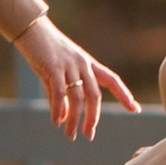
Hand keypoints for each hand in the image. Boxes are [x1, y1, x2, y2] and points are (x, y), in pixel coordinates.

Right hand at [16, 15, 138, 141]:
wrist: (30, 29)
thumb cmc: (44, 51)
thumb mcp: (58, 72)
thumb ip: (63, 94)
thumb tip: (64, 118)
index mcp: (88, 63)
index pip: (112, 79)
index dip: (124, 94)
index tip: (135, 109)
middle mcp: (82, 64)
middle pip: (94, 95)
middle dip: (93, 117)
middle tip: (89, 135)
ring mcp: (69, 65)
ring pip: (78, 98)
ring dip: (74, 120)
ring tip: (70, 135)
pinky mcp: (53, 67)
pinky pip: (60, 93)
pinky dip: (59, 110)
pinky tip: (56, 121)